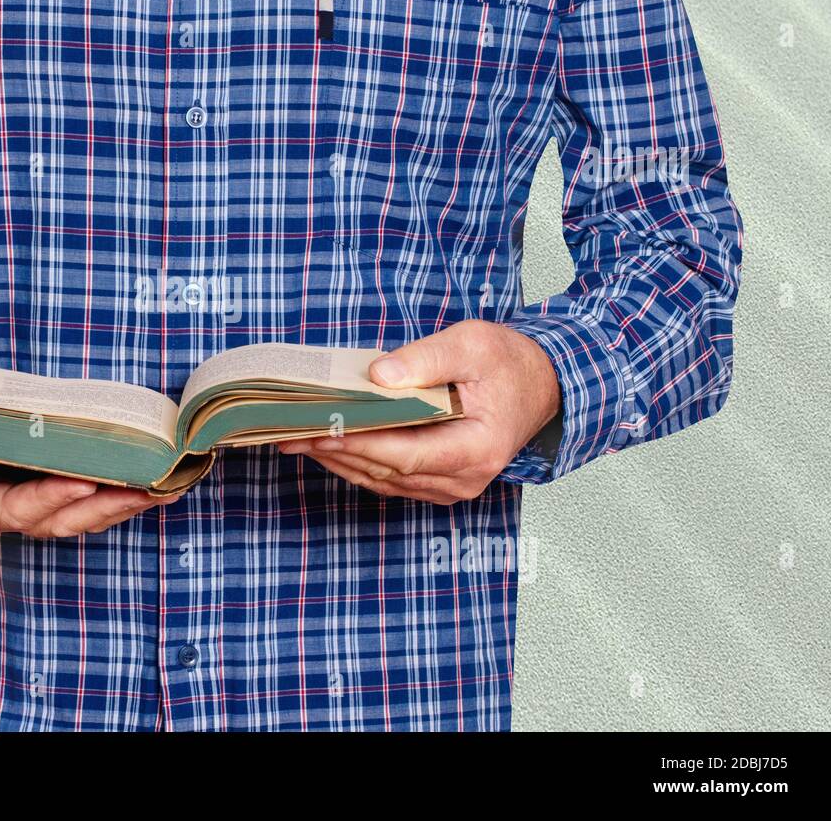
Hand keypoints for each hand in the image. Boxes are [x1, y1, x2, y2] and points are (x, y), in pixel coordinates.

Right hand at [0, 380, 180, 537]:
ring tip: (158, 489)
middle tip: (143, 490)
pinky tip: (143, 481)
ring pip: (72, 517)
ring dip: (115, 506)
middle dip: (99, 509)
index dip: (46, 500)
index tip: (82, 484)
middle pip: (54, 521)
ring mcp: (14, 502)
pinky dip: (109, 494)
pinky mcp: (28, 489)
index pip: (9, 508)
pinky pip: (74, 502)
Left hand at [278, 320, 560, 503]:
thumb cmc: (509, 363)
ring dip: (339, 461)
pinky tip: (327, 445)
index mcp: (477, 448)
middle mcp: (464, 478)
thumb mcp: (472, 344)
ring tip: (295, 438)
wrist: (542, 386)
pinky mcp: (439, 482)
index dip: (358, 445)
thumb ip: (427, 359)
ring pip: (383, 479)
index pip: (405, 453)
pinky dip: (357, 462)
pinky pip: (390, 478)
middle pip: (386, 471)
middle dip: (334, 452)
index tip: (317, 433)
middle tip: (287, 433)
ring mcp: (452, 486)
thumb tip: (380, 376)